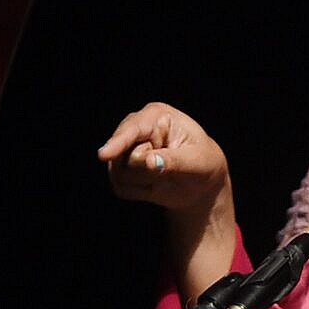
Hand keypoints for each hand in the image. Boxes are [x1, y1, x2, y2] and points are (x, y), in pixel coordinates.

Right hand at [98, 106, 230, 214]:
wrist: (201, 182)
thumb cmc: (204, 164)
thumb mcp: (197, 162)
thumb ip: (174, 161)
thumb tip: (150, 162)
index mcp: (156, 116)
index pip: (131, 130)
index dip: (118, 143)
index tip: (104, 155)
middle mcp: (136, 128)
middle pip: (126, 158)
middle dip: (149, 172)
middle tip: (171, 170)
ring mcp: (125, 148)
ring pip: (120, 174)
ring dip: (145, 183)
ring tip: (164, 176)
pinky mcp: (120, 168)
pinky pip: (120, 188)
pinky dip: (139, 192)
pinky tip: (154, 184)